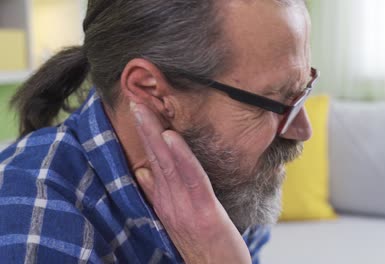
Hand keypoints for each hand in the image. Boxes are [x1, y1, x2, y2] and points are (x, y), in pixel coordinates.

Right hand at [130, 102, 250, 263]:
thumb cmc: (200, 243)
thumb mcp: (176, 216)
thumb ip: (158, 194)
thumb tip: (142, 172)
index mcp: (165, 199)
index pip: (151, 161)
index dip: (143, 135)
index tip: (135, 109)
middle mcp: (170, 201)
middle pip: (155, 158)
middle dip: (144, 128)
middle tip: (133, 101)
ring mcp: (185, 207)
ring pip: (168, 164)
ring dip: (155, 136)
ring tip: (144, 111)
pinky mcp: (204, 213)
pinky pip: (192, 179)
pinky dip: (181, 156)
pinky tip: (171, 137)